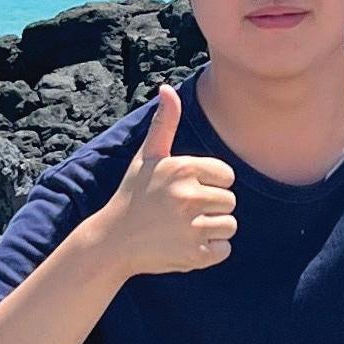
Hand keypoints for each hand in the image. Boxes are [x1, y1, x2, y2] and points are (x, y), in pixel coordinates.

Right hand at [97, 84, 236, 279]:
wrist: (112, 242)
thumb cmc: (134, 195)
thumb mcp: (147, 157)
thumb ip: (164, 123)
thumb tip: (167, 88)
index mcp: (183, 169)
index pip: (227, 175)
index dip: (211, 183)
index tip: (186, 190)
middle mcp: (189, 197)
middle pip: (230, 201)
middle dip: (211, 207)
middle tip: (182, 212)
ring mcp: (192, 228)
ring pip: (230, 225)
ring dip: (212, 229)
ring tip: (184, 228)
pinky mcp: (195, 255)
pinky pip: (224, 249)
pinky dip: (210, 251)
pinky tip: (186, 245)